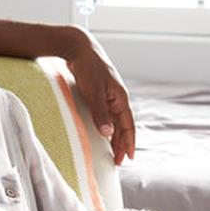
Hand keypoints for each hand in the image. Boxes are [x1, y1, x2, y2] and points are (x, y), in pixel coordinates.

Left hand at [60, 26, 135, 164]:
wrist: (80, 49)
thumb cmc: (88, 68)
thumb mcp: (93, 92)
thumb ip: (100, 113)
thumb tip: (108, 133)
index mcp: (120, 98)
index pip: (128, 125)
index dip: (129, 142)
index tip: (129, 157)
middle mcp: (117, 98)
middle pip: (123, 126)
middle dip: (122, 144)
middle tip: (118, 161)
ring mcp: (109, 96)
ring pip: (115, 121)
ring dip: (115, 136)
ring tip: (111, 152)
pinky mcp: (100, 94)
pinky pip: (107, 115)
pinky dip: (107, 126)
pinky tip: (102, 132)